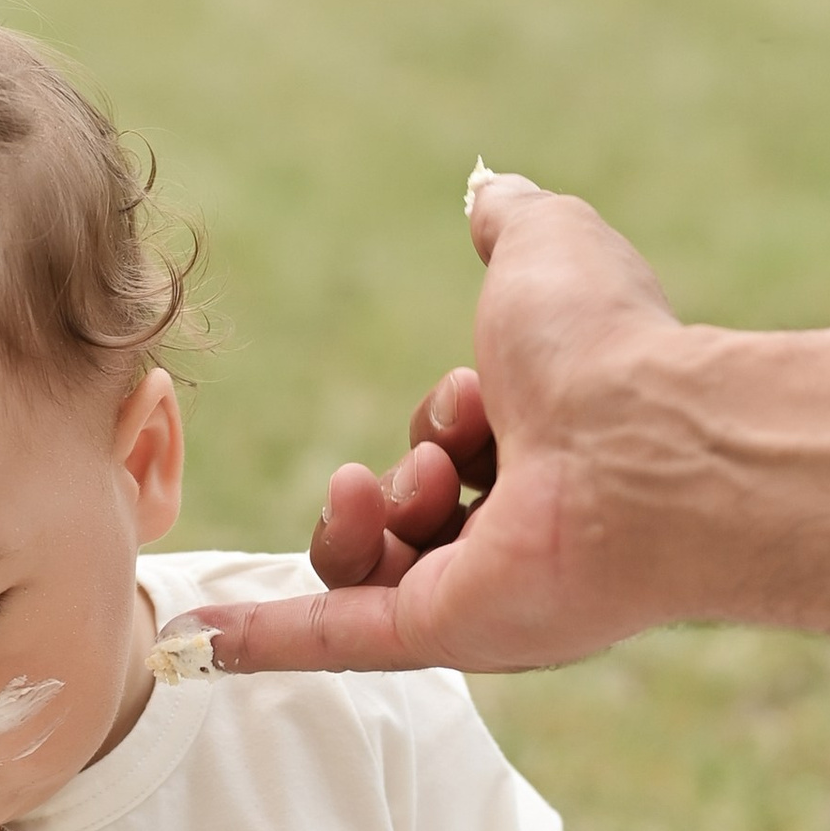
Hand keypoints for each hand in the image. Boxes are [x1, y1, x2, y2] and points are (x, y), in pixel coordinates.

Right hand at [194, 173, 698, 674]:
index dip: (445, 417)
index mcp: (545, 456)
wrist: (636, 442)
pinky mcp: (441, 633)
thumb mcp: (547, 249)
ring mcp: (479, 594)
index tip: (480, 390)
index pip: (453, 451)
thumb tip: (487, 191)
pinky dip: (263, 636)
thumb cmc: (604, 347)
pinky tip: (193, 640)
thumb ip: (511, 220)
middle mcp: (516, 536)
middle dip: (408, 466)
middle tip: (451, 451)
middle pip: (404, 509)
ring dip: (362, 515)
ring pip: (362, 564)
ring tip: (415, 487)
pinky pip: (331, 635)